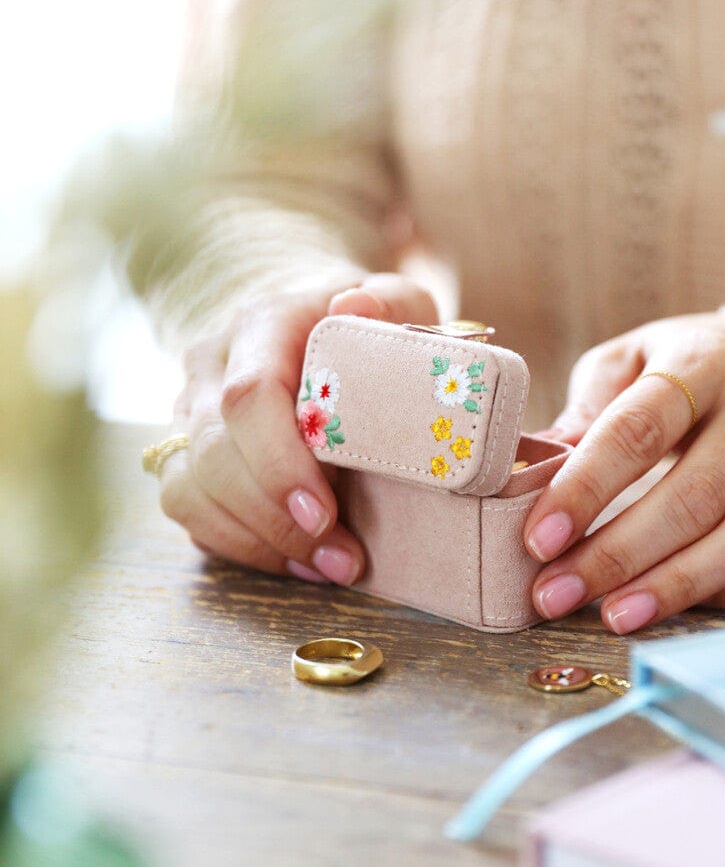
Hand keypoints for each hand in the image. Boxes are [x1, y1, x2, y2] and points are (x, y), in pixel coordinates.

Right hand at [158, 273, 437, 582]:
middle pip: (214, 454)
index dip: (279, 462)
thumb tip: (353, 308)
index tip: (326, 513)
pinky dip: (240, 546)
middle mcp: (209, 367)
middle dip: (275, 520)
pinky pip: (190, 512)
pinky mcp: (186, 453)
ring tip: (325, 568)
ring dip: (256, 543)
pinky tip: (296, 561)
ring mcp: (188, 412)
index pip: (249, 396)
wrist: (302, 322)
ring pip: (188, 491)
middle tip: (342, 560)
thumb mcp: (393, 301)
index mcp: (260, 325)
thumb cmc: (360, 323)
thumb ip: (389, 301)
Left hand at [524, 312, 724, 631]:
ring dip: (675, 586)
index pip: (638, 429)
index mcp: (699, 364)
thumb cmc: (684, 366)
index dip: (586, 488)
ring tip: (612, 615)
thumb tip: (536, 465)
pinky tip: (675, 605)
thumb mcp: (629, 359)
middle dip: (617, 555)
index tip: (539, 539)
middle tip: (555, 594)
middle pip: (692, 495)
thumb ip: (587, 407)